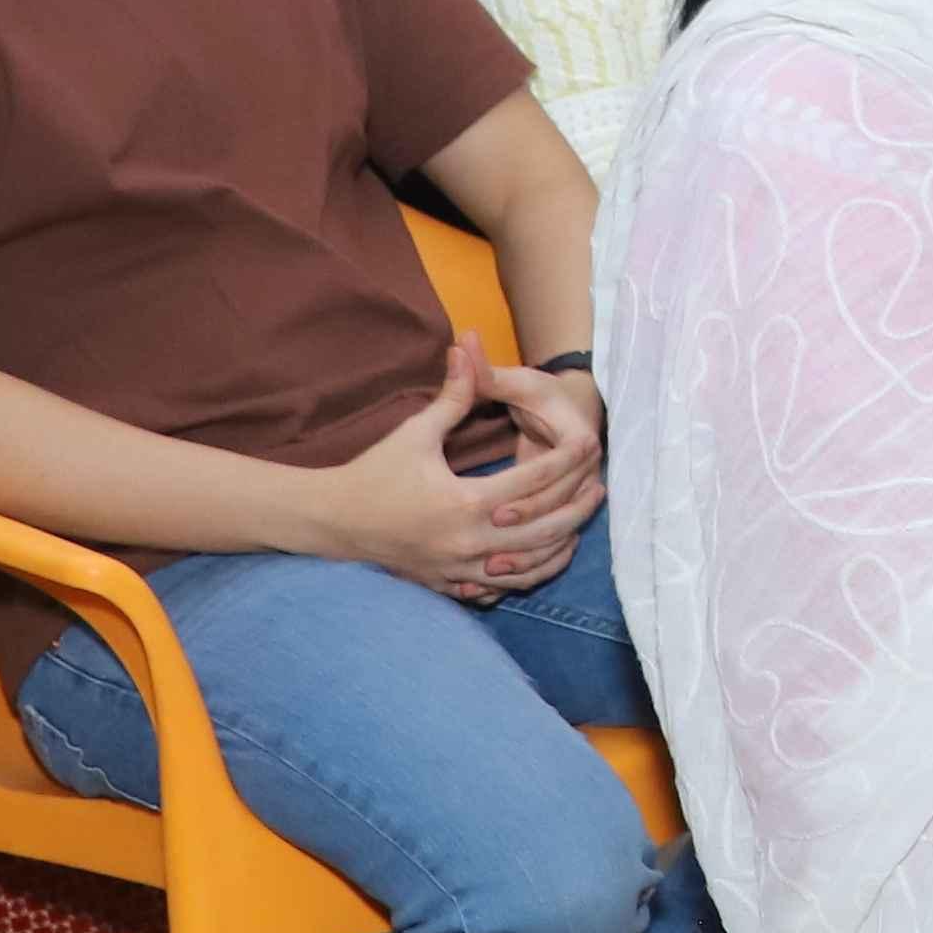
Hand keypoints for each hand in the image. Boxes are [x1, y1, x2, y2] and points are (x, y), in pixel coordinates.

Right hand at [289, 345, 595, 594]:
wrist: (333, 523)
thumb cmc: (374, 473)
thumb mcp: (415, 432)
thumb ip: (452, 396)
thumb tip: (467, 345)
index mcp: (464, 502)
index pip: (533, 483)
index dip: (567, 463)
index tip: (591, 448)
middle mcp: (468, 541)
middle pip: (542, 530)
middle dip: (576, 510)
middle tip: (599, 489)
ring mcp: (460, 570)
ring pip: (529, 566)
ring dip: (560, 545)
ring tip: (581, 524)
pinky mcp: (451, 586)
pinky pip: (503, 587)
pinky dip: (530, 573)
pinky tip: (544, 557)